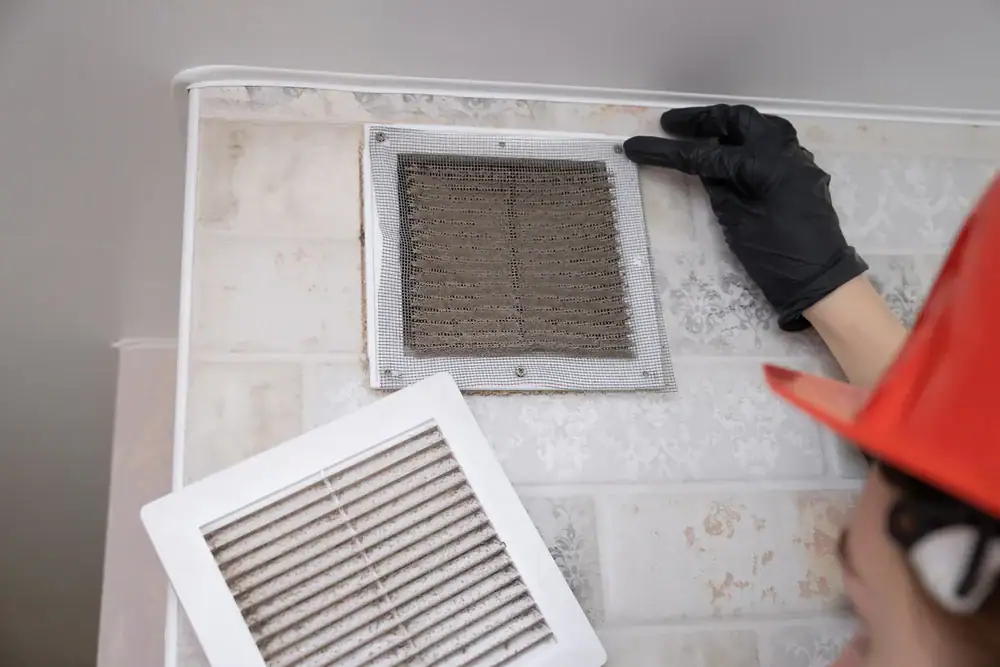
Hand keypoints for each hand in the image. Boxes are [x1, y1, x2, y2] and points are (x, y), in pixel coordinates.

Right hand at [624, 104, 866, 330]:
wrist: (820, 281)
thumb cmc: (777, 257)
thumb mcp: (737, 222)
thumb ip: (719, 187)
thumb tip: (704, 164)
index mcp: (764, 164)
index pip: (705, 154)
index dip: (668, 151)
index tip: (636, 146)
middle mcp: (784, 151)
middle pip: (737, 121)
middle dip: (702, 120)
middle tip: (671, 124)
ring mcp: (797, 159)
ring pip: (759, 125)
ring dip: (727, 124)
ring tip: (699, 131)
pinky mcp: (801, 172)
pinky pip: (772, 143)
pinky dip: (747, 140)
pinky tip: (729, 151)